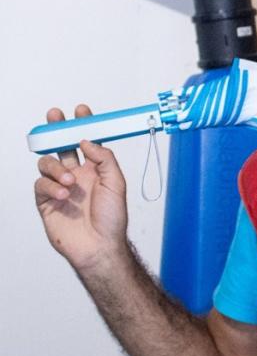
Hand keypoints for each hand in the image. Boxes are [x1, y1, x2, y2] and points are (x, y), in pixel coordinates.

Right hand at [34, 106, 129, 272]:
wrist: (99, 245)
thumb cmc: (112, 218)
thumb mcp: (117, 182)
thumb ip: (104, 158)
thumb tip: (86, 140)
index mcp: (94, 169)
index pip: (86, 142)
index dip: (82, 126)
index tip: (81, 110)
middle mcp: (76, 175)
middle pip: (61, 146)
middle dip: (56, 129)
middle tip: (54, 116)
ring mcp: (59, 187)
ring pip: (47, 163)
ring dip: (57, 168)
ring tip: (70, 182)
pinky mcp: (45, 201)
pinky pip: (40, 184)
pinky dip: (50, 186)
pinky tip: (63, 196)